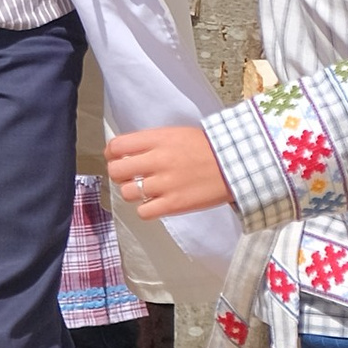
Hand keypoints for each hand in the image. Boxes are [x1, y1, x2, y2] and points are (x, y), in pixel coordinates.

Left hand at [103, 122, 232, 220]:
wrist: (236, 165)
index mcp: (158, 139)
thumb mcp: (176, 134)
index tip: (117, 158)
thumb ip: (151, 142)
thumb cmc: (207, 148)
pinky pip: (143, 212)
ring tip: (145, 191)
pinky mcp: (174, 205)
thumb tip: (127, 153)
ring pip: (127, 193)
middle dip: (118, 174)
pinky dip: (146, 209)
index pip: (117, 146)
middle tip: (129, 176)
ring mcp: (165, 184)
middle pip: (116, 170)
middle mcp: (158, 160)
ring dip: (132, 192)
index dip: (112, 154)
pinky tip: (155, 203)